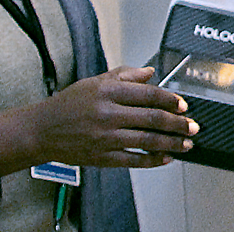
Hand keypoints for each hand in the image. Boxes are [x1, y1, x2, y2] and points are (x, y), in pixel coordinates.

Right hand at [2, 66, 197, 170]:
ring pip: (147, 141)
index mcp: (107, 92)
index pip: (148, 94)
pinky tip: (166, 159)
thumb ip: (125, 75)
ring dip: (171, 143)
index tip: (183, 105)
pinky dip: (152, 161)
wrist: (41, 130)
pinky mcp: (102, 157)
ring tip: (186, 144)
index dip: (171, 99)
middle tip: (193, 126)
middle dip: (178, 123)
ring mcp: (106, 138)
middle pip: (152, 118)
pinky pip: (133, 160)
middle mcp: (108, 114)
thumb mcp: (95, 81)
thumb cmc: (68, 104)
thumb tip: (150, 72)